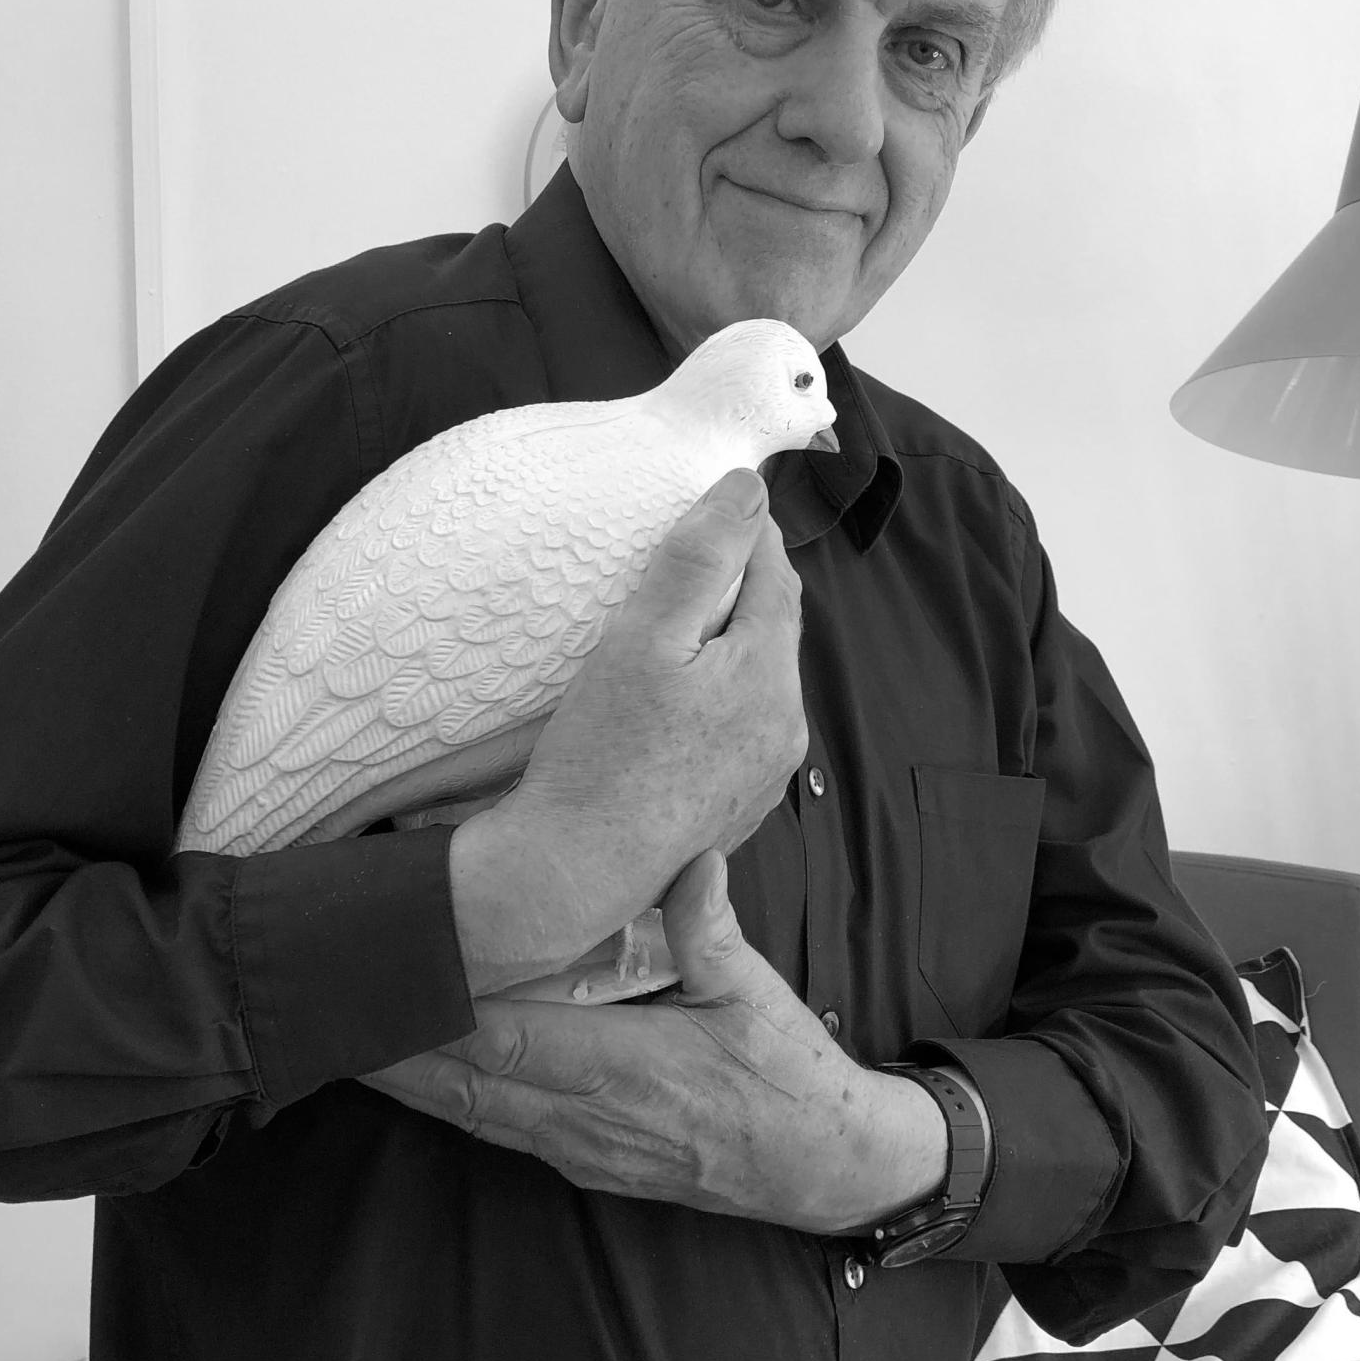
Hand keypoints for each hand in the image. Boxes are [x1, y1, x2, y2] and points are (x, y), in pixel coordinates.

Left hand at [361, 851, 948, 1232]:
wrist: (821, 1166)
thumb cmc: (789, 1075)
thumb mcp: (756, 992)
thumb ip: (710, 927)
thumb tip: (691, 856)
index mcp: (625, 1067)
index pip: (504, 1037)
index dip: (436, 1012)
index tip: (385, 974)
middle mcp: (590, 1118)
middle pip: (466, 1083)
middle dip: (394, 1052)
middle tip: (327, 1013)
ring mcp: (584, 1149)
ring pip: (474, 1114)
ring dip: (410, 1082)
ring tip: (349, 1047)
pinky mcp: (589, 1165)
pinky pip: (502, 1132)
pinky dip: (454, 1103)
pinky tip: (423, 1082)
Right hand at [448, 468, 806, 995]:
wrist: (573, 873)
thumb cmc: (601, 754)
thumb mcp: (643, 636)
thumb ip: (700, 557)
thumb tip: (749, 487)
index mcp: (771, 676)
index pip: (777, 575)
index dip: (746, 533)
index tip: (710, 509)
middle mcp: (786, 726)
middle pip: (772, 629)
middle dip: (738, 589)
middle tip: (684, 561)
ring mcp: (764, 774)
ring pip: (755, 682)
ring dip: (725, 647)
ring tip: (670, 630)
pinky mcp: (735, 807)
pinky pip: (737, 730)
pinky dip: (712, 701)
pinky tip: (666, 706)